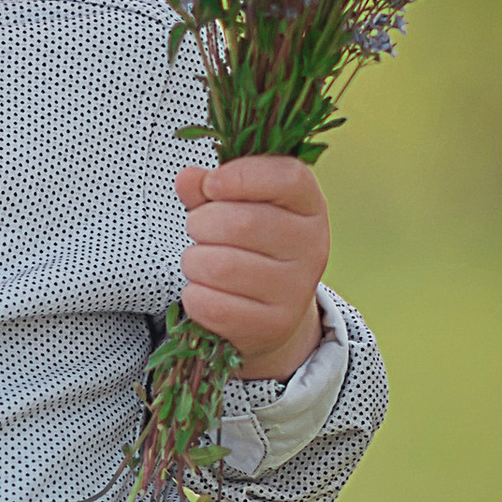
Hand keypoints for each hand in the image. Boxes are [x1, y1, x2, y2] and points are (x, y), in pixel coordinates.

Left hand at [177, 156, 328, 380]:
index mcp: (309, 206)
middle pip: (242, 223)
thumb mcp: (236, 207)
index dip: (242, 176)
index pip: (289, 178)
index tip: (211, 184)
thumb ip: (210, 189)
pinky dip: (194, 296)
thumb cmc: (248, 246)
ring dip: (194, 262)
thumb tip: (188, 178)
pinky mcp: (273, 325)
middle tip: (198, 229)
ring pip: (221, 267)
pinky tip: (204, 291)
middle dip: (201, 223)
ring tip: (200, 261)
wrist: (269, 311)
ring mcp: (296, 289)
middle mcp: (312, 247)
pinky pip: (212, 305)